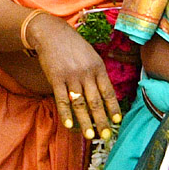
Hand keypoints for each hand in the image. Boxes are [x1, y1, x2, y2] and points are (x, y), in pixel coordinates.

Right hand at [27, 13, 119, 139]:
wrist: (51, 33)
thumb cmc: (73, 46)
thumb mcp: (91, 55)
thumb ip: (97, 73)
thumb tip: (105, 95)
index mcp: (98, 67)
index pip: (108, 91)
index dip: (113, 107)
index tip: (117, 121)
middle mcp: (86, 73)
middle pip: (95, 101)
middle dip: (101, 120)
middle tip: (105, 135)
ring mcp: (70, 76)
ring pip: (80, 103)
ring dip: (85, 121)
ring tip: (89, 136)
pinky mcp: (56, 78)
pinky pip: (61, 99)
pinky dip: (65, 113)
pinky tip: (68, 125)